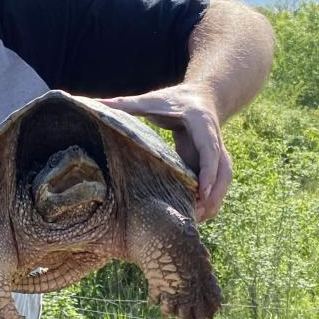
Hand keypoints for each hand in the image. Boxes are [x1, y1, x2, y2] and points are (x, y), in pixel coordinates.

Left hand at [98, 84, 231, 220]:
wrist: (201, 98)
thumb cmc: (173, 101)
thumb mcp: (150, 100)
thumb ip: (126, 104)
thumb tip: (95, 103)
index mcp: (202, 124)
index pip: (210, 149)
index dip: (208, 170)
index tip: (202, 190)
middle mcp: (216, 140)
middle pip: (223, 171)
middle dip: (213, 194)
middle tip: (195, 215)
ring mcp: (218, 154)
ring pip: (223, 181)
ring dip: (212, 202)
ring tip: (192, 220)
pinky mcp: (214, 164)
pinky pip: (216, 185)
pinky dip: (208, 201)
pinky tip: (192, 214)